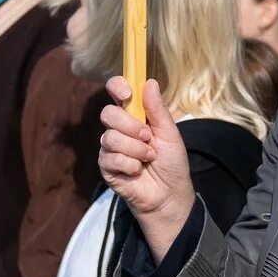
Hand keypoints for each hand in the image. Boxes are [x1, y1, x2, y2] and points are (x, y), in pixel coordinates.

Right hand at [99, 77, 194, 261]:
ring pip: (110, 137)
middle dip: (130, 126)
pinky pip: (110, 158)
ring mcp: (110, 148)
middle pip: (108, 114)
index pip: (117, 92)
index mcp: (134, 115)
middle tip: (148, 137)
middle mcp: (118, 129)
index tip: (127, 93)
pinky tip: (138, 171)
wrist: (169, 194)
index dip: (117, 87)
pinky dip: (129, 164)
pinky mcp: (106, 167)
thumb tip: (150, 82)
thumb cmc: (171, 162)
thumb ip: (158, 110)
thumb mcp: (170, 134)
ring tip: (148, 158)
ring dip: (135, 149)